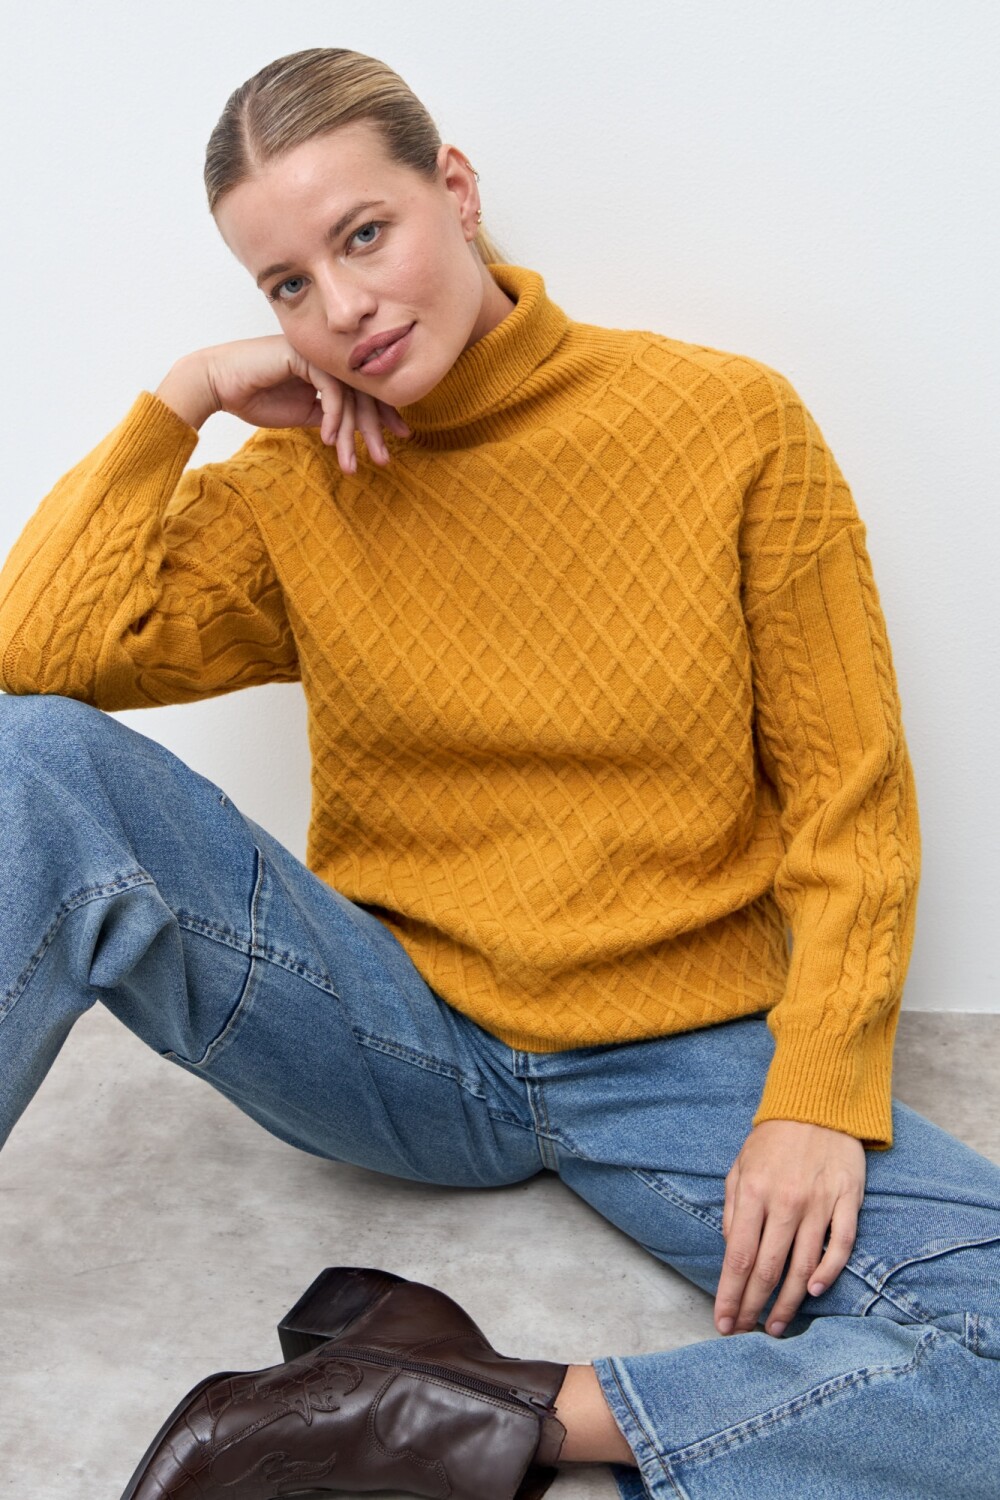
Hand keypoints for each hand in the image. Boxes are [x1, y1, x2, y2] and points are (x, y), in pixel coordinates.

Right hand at [155, 336, 410, 474]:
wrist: (217, 384)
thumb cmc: (254, 397)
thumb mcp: (301, 413)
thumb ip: (328, 415)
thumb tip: (354, 429)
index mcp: (328, 369)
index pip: (363, 391)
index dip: (382, 415)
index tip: (398, 437)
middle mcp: (326, 359)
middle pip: (362, 392)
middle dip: (374, 428)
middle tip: (383, 459)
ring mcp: (316, 355)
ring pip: (348, 393)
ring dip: (351, 432)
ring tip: (351, 462)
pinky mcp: (304, 356)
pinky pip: (330, 389)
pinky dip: (332, 416)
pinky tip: (328, 439)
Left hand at [715, 1119, 865, 1338]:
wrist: (817, 1105)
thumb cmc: (773, 1141)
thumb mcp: (740, 1168)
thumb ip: (734, 1211)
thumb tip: (732, 1254)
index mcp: (754, 1192)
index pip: (739, 1257)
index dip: (730, 1294)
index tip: (723, 1321)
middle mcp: (786, 1201)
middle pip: (768, 1269)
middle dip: (753, 1306)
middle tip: (746, 1331)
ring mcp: (819, 1202)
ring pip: (803, 1266)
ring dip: (789, 1302)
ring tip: (776, 1325)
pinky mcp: (847, 1200)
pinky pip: (840, 1245)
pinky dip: (828, 1272)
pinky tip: (814, 1291)